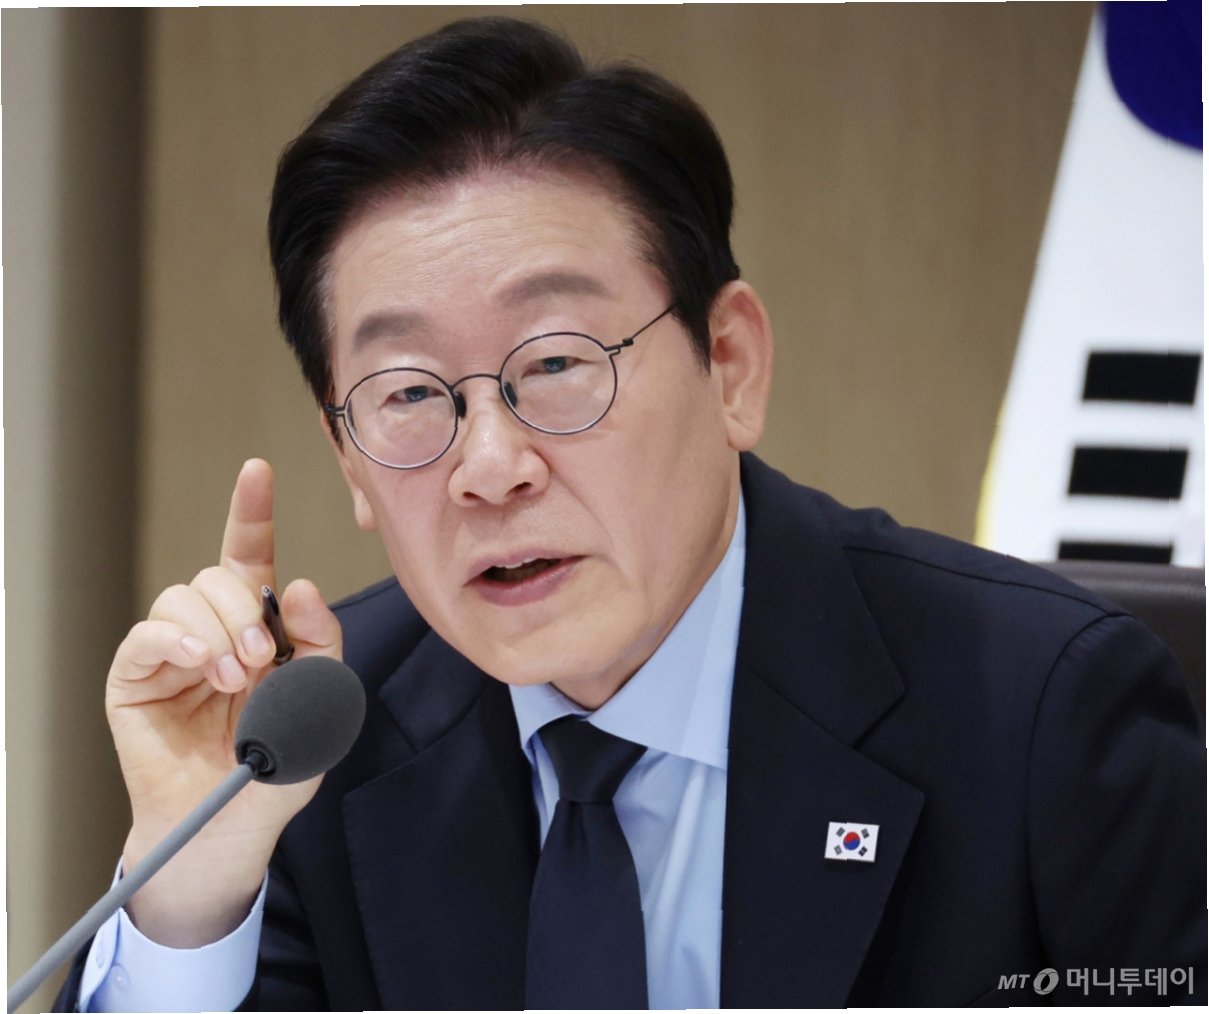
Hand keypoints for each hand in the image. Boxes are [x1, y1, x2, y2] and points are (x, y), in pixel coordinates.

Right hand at [105, 458, 342, 945]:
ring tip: (237, 675)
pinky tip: (201, 664)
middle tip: (263, 659)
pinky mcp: (135, 679)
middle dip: (247, 608)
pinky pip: (148, 634)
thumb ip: (323, 645)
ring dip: (219, 628)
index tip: (258, 468)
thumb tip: (302, 587)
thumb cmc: (277, 766)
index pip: (251, 556)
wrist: (232, 829)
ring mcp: (171, 651)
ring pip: (184, 595)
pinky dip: (178, 640)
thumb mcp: (322, 702)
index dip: (251, 511)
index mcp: (257, 626)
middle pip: (221, 574)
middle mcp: (212, 629)